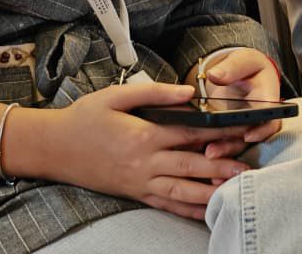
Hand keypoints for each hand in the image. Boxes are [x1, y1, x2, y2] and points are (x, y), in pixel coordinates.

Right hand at [35, 82, 251, 219]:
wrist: (54, 148)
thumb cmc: (83, 118)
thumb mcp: (115, 96)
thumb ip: (155, 92)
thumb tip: (187, 93)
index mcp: (142, 135)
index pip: (189, 134)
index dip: (218, 133)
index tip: (239, 131)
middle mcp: (144, 162)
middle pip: (191, 165)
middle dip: (222, 167)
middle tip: (246, 168)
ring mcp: (140, 181)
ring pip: (182, 190)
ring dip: (210, 191)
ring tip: (234, 190)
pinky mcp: (134, 193)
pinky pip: (166, 204)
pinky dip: (187, 209)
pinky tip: (205, 209)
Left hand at [197, 48, 283, 163]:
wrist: (243, 72)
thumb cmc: (248, 66)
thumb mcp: (243, 60)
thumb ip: (231, 67)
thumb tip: (214, 75)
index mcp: (269, 100)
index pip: (270, 119)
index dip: (261, 130)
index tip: (247, 135)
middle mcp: (261, 119)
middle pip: (251, 138)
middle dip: (233, 147)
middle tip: (212, 152)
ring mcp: (248, 128)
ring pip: (239, 146)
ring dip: (224, 154)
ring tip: (206, 156)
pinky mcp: (235, 133)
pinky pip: (229, 146)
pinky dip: (218, 155)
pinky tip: (203, 163)